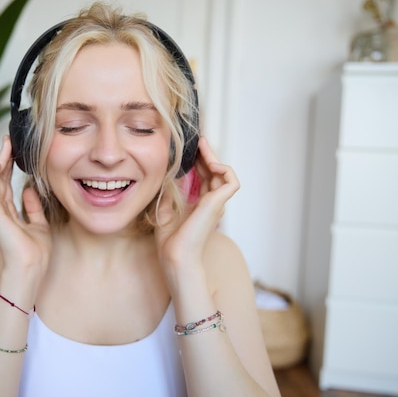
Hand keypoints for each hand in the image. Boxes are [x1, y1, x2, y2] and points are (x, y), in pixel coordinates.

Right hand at [0, 136, 51, 278]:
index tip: (14, 151)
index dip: (7, 166)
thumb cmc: (36, 252)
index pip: (3, 184)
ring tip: (6, 147)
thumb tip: (29, 190)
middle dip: (2, 157)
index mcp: (7, 213)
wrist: (31, 265)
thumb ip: (33, 207)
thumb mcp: (39, 224)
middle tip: (9, 140)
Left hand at [155, 136, 239, 273]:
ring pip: (224, 173)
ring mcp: (217, 203)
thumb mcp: (165, 212)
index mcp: (201, 205)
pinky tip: (209, 162)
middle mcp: (212, 203)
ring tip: (201, 145)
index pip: (205, 177)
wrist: (175, 256)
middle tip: (196, 140)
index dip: (200, 161)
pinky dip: (223, 168)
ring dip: (214, 157)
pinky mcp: (218, 203)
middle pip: (214, 172)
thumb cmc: (170, 243)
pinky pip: (231, 180)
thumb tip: (165, 178)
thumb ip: (169, 195)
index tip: (190, 149)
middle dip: (206, 154)